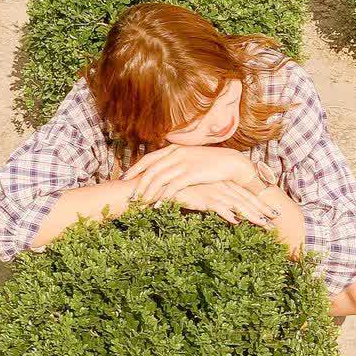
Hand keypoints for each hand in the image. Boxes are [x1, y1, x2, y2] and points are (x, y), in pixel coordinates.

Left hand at [121, 145, 254, 202]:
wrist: (231, 163)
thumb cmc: (210, 162)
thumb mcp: (191, 157)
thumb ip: (176, 161)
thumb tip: (163, 169)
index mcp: (175, 149)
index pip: (150, 158)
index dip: (136, 168)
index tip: (124, 178)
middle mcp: (177, 154)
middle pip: (151, 169)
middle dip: (138, 183)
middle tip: (130, 195)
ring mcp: (184, 163)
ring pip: (159, 179)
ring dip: (148, 192)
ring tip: (140, 203)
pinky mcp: (192, 174)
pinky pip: (172, 187)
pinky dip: (163, 197)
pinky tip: (158, 206)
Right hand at [172, 182, 280, 228]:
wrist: (167, 181)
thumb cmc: (186, 189)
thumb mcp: (206, 194)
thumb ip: (220, 202)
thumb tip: (234, 216)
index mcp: (225, 183)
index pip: (247, 194)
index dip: (260, 204)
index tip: (273, 213)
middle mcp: (222, 186)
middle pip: (247, 199)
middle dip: (262, 210)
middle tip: (276, 219)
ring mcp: (214, 191)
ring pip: (238, 204)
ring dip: (252, 215)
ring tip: (264, 224)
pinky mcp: (203, 197)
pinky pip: (218, 207)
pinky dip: (227, 214)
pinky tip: (236, 222)